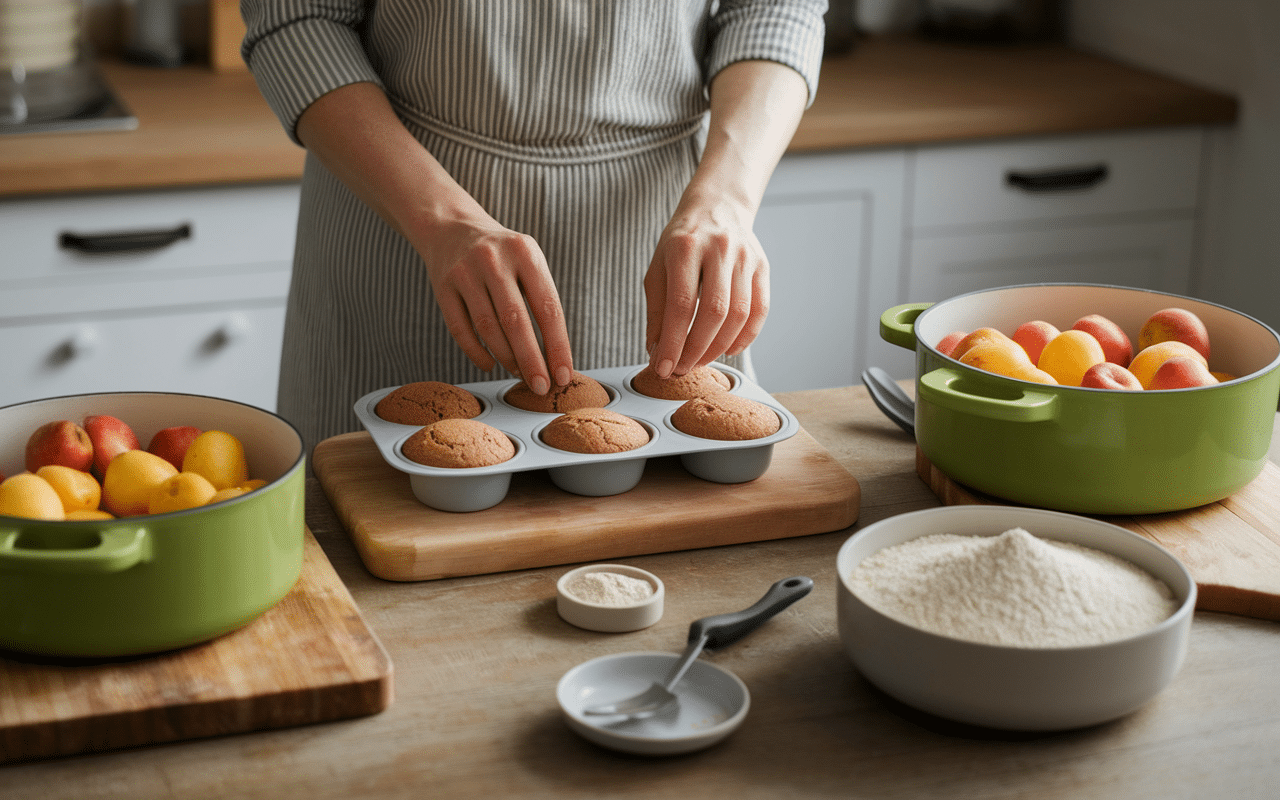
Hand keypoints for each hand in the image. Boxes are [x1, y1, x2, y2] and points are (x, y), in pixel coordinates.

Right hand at [418, 217, 573, 393]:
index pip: (547, 307)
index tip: (563, 376)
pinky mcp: (442, 286)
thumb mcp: (528, 262)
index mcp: (525, 253)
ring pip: (488, 328)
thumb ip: (541, 301)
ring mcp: (465, 272)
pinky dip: (477, 353)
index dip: (557, 346)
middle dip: (531, 360)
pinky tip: (490, 364)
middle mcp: (494, 260)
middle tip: (541, 387)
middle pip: (516, 321)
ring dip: (506, 358)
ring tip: (518, 373)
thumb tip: (554, 358)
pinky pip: (461, 330)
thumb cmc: (503, 256)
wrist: (453, 229)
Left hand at [644, 198, 768, 376]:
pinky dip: (745, 337)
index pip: (680, 304)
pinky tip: (728, 349)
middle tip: (682, 368)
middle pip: (714, 311)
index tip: (663, 368)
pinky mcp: (763, 267)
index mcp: (685, 247)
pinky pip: (759, 311)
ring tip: (701, 360)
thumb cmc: (682, 242)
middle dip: (697, 349)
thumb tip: (657, 353)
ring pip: (739, 314)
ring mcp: (745, 257)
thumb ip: (657, 312)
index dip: (673, 342)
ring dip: (719, 347)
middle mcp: (719, 249)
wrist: (717, 207)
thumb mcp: (658, 268)